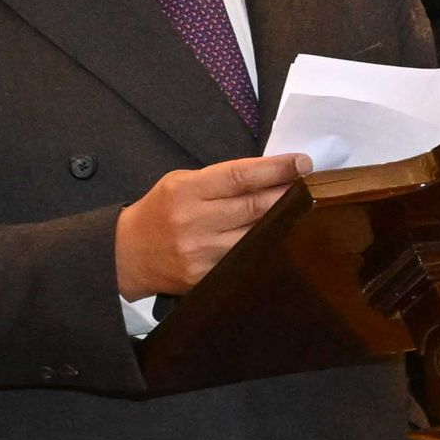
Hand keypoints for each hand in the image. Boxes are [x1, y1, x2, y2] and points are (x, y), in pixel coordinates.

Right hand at [115, 154, 308, 300]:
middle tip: (314, 184)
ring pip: (257, 235)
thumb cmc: (160, 212)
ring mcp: (201, 253)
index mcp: (185, 191)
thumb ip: (220, 180)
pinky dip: (268, 247)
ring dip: (286, 222)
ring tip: (307, 209)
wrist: (125, 255)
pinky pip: (247, 259)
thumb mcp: (181, 183)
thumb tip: (271, 175)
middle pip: (254, 206)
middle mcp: (194, 222)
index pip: (239, 177)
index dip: (275, 169)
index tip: (303, 162)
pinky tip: (285, 238)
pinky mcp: (207, 276)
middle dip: (289, 193)